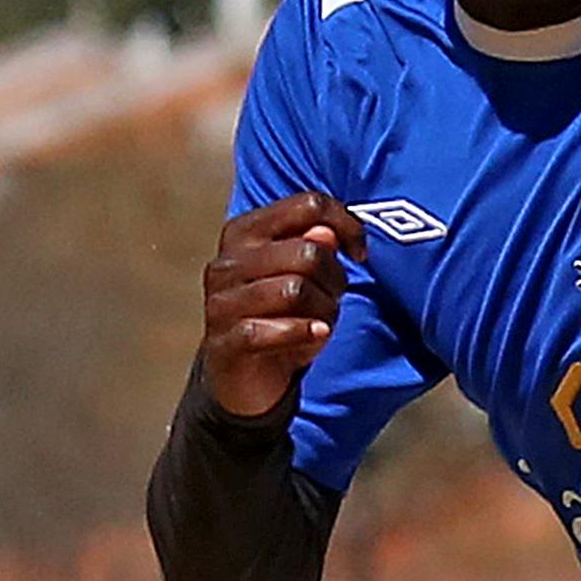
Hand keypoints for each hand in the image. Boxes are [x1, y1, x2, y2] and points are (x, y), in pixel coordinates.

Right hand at [201, 196, 350, 419]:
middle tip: (334, 298)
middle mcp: (228, 261)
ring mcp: (221, 301)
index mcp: (245, 232)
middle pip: (307, 251)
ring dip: (323, 310)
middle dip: (335, 278)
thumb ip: (317, 247)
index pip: (307, 205)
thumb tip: (327, 232)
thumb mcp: (306, 277)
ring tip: (321, 322)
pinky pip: (278, 328)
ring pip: (296, 290)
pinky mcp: (225, 341)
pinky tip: (314, 336)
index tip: (358, 253)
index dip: (345, 224)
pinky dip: (306, 333)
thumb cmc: (281, 315)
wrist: (246, 375)